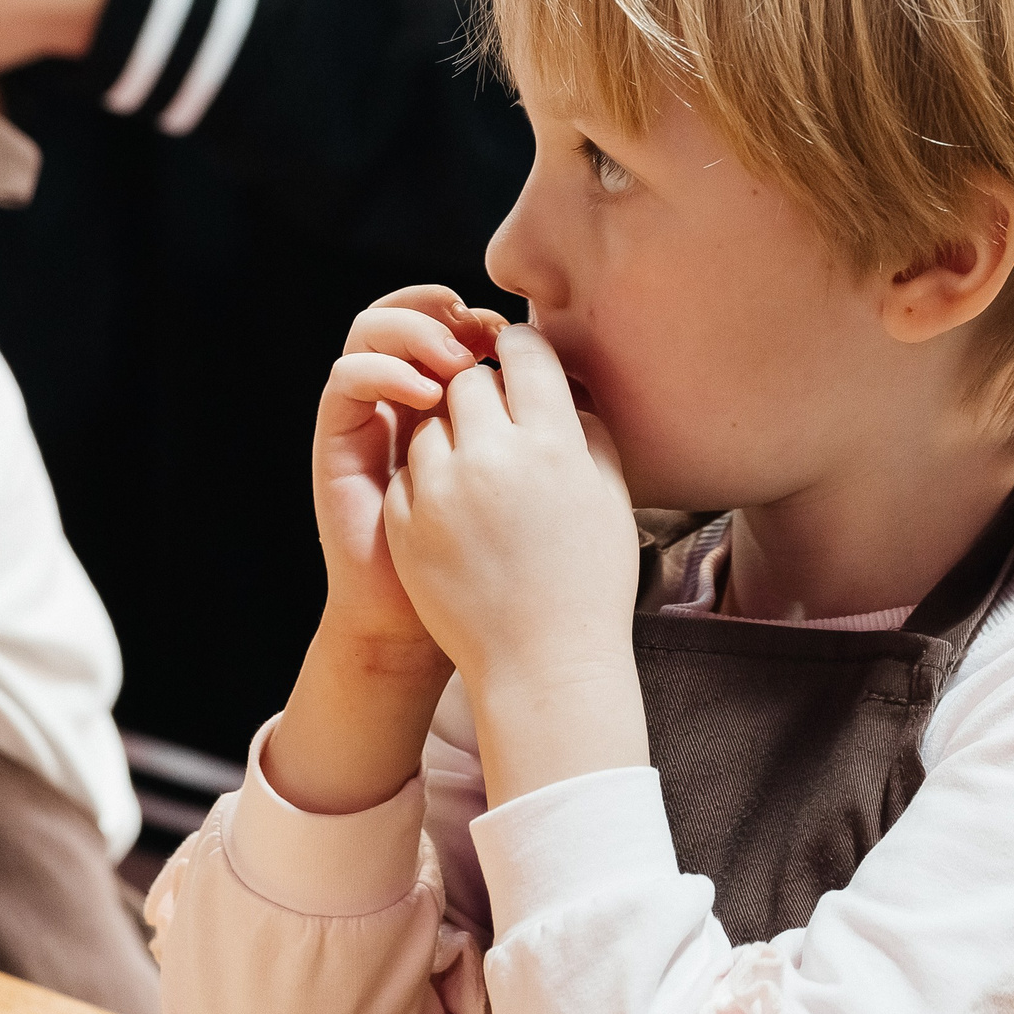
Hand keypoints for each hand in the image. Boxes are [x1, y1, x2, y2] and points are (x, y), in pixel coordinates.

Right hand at [313, 286, 507, 660]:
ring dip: (416, 329)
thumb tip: (574, 385)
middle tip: (487, 333)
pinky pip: (347, 378)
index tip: (521, 333)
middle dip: (451, 312)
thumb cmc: (494, 571)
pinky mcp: (338, 439)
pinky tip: (425, 394)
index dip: (487, 318)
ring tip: (455, 360)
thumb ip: (541, 434)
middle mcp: (406, 399)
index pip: (459, 323)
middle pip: (416, 312)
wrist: (426, 630)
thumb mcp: (530, 490)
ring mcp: (369, 415)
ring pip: (374, 328)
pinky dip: (383, 370)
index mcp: (457, 404)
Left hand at [384, 323, 646, 804]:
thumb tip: (562, 385)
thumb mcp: (608, 496)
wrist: (543, 665)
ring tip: (475, 473)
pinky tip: (454, 512)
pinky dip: (426, 478)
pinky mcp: (405, 520)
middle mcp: (493, 456)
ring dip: (450, 435)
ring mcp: (442, 489)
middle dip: (480, 390)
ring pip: (430, 423)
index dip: (520, 348)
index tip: (518, 360)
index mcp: (554, 442)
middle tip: (496, 422)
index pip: (524, 350)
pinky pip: (408, 469)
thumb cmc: (588, 582)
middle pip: (468, 380)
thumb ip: (585, 429)